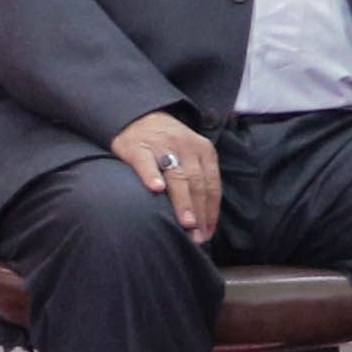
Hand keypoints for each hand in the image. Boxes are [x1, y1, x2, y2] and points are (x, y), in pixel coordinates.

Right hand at [112, 113, 222, 243]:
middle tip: (198, 235)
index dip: (211, 211)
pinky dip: (151, 175)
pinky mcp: (138, 147)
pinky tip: (155, 189)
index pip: (212, 185)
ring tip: (186, 223)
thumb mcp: (190, 154)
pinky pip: (146, 162)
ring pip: (177, 176)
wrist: (138, 116)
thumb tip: (204, 220)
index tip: (207, 233)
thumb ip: (198, 180)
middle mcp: (186, 147)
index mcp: (203, 150)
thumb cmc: (167, 144)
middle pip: (197, 183)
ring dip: (183, 201)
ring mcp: (163, 146)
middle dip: (199, 212)